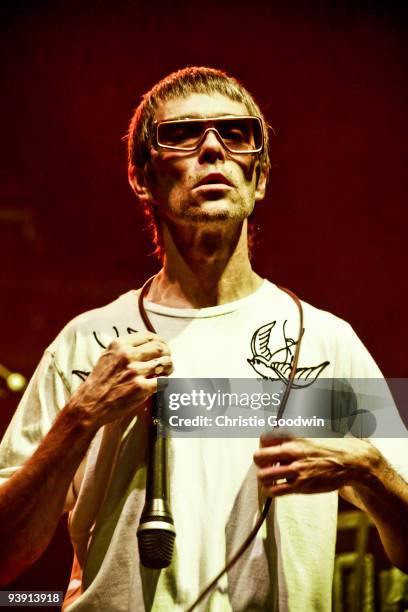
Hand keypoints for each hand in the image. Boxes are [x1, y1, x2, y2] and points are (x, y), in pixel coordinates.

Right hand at [69, 331, 172, 428]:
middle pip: (159, 348)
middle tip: (168, 359)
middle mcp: (127, 355)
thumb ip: (125, 348)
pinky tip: (162, 383)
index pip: (148, 336)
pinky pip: (163, 380)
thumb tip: (148, 344)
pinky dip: (165, 381)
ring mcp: (135, 371)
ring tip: (167, 370)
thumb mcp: (108, 356)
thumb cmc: (100, 381)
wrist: (90, 404)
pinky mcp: (141, 388)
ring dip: (169, 367)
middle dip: (167, 353)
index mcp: (119, 345)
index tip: (163, 346)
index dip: (159, 341)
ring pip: (164, 363)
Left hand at [253, 435, 377, 496]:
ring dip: (263, 478)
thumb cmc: (332, 447)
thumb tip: (281, 431)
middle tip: (264, 464)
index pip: (264, 437)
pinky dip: (271, 491)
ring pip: (264, 475)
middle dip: (258, 461)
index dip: (262, 444)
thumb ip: (296, 434)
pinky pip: (276, 490)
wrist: (352, 462)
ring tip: (268, 478)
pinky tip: (275, 488)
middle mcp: (293, 451)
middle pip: (259, 456)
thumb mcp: (313, 432)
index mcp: (295, 436)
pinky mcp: (302, 485)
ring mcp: (297, 469)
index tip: (266, 448)